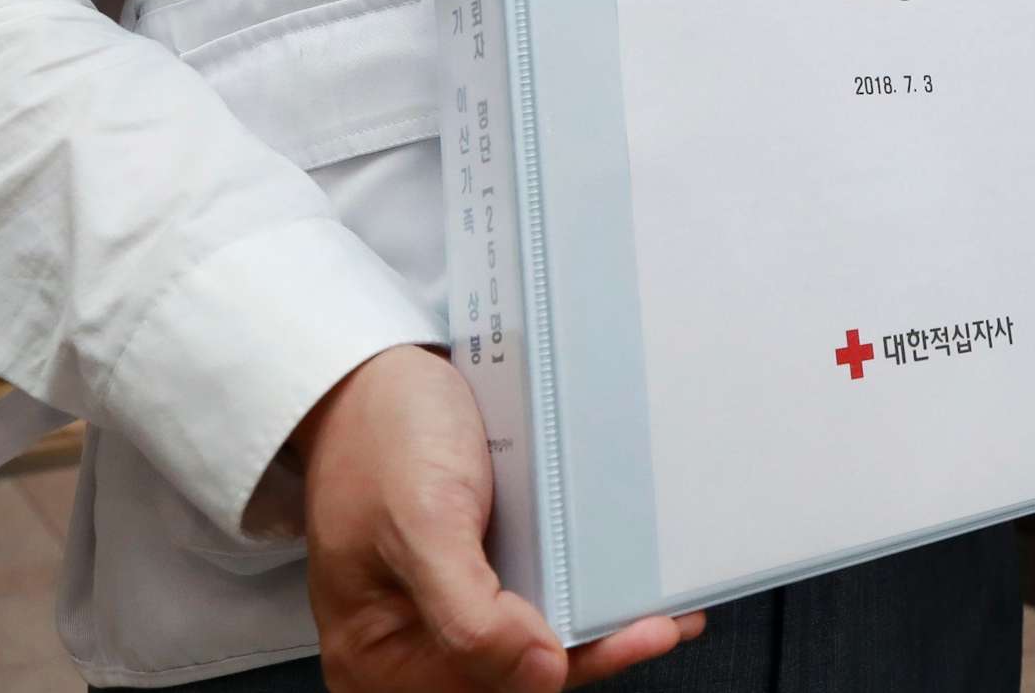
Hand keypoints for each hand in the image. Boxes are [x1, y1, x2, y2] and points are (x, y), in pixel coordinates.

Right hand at [294, 345, 702, 690]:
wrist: (373, 372)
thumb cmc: (380, 437)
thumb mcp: (422, 522)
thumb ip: (470, 613)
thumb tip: (538, 675)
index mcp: (375, 654)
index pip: (480, 688)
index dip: (558, 669)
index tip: (627, 639)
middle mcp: (408, 644)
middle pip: (512, 672)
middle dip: (589, 652)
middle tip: (659, 625)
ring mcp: (445, 607)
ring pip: (531, 638)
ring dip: (595, 627)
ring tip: (661, 611)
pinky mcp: (476, 571)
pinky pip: (534, 596)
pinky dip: (581, 592)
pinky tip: (625, 583)